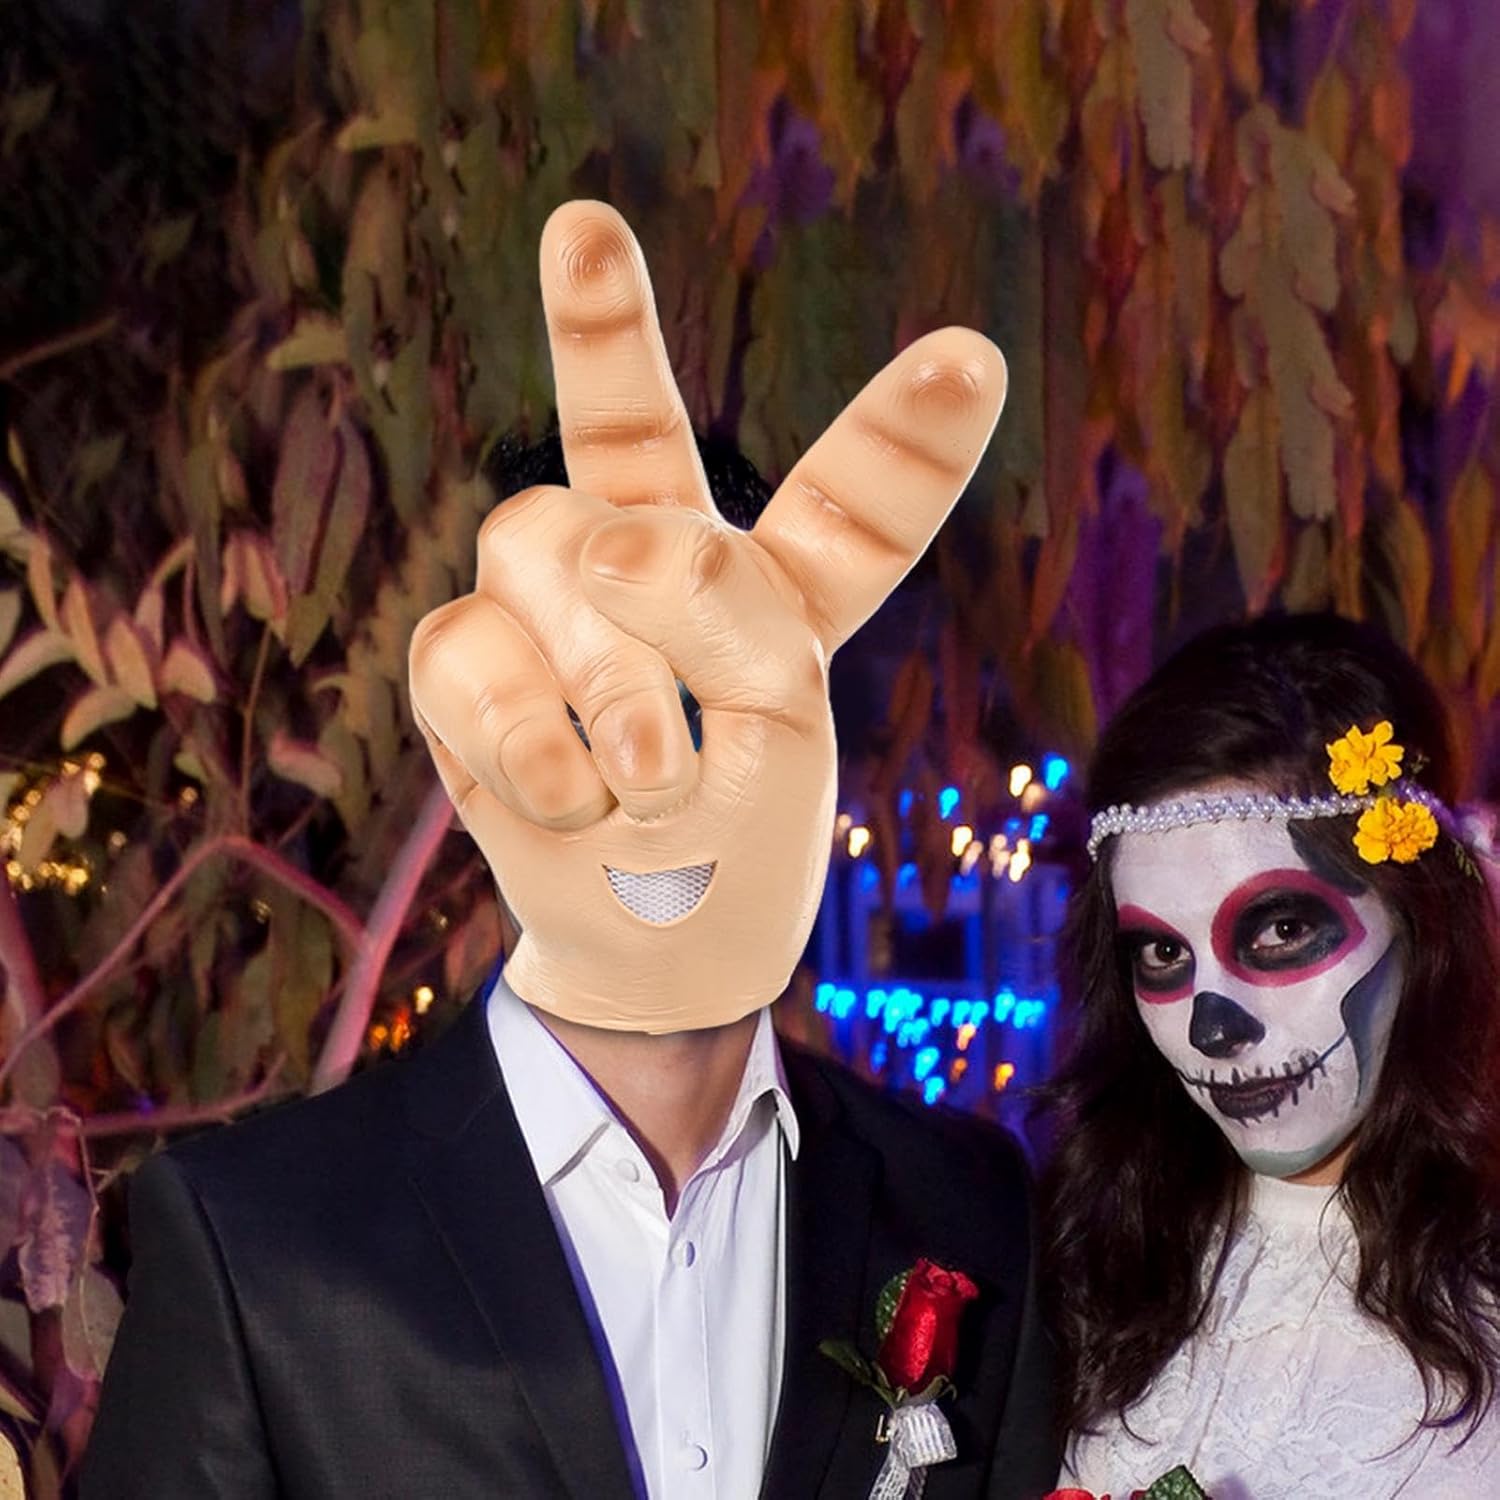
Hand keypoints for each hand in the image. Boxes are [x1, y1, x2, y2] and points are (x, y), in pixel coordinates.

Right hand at [409, 201, 1005, 1031]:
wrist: (646, 949)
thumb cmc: (736, 848)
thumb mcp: (783, 737)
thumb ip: (729, 618)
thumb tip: (601, 535)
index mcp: (781, 589)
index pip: (843, 502)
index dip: (899, 435)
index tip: (970, 356)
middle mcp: (660, 565)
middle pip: (622, 427)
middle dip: (601, 324)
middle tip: (583, 221)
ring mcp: (558, 605)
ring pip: (546, 546)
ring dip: (611, 676)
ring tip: (651, 773)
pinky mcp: (469, 658)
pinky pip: (467, 644)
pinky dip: (523, 734)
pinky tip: (565, 795)